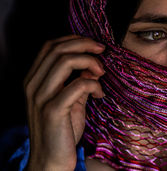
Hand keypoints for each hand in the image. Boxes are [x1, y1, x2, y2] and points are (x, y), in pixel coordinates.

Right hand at [24, 35, 104, 169]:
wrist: (51, 161)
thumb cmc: (61, 130)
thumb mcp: (70, 100)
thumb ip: (78, 81)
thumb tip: (93, 65)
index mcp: (34, 80)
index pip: (50, 46)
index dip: (74, 39)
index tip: (94, 44)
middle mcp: (33, 85)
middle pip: (58, 49)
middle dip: (85, 45)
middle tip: (102, 52)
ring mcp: (41, 97)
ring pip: (66, 61)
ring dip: (90, 62)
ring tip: (101, 72)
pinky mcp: (53, 110)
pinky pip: (78, 84)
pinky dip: (94, 84)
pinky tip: (99, 94)